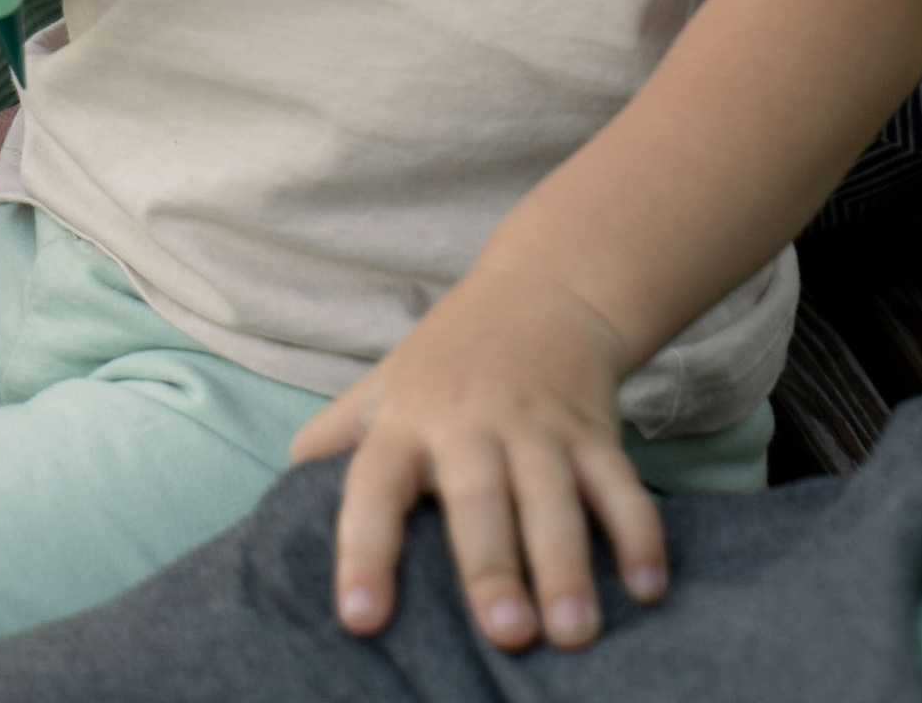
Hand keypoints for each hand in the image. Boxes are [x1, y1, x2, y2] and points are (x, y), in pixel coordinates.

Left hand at [289, 259, 667, 655]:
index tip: (359, 618)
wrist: (539, 289)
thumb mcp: (380, 389)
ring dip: (568, 564)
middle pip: (477, 498)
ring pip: (554, 496)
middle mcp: (469, 424)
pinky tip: (649, 589)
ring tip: (574, 631)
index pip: (371, 486)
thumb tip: (272, 516)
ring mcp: (537, 425)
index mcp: (405, 423)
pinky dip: (639, 533)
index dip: (363, 550)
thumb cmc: (444, 362)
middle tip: (503, 633)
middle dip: (490, 566)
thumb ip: (331, 444)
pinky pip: (619, 483)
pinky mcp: (593, 428)